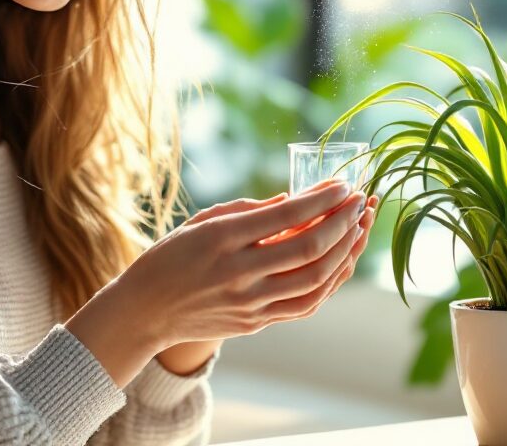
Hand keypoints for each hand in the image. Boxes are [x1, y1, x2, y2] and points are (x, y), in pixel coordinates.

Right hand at [67, 180, 373, 385]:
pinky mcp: (256, 323)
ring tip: (359, 228)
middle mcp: (238, 272)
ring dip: (346, 252)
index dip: (323, 198)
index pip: (288, 215)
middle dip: (343, 221)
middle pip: (310, 247)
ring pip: (316, 279)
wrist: (146, 311)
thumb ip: (250, 210)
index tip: (344, 184)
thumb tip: (296, 199)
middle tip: (360, 202)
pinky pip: (305, 304)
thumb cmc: (172, 256)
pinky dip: (330, 282)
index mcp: (222, 238)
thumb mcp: (203, 221)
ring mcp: (249, 303)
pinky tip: (342, 261)